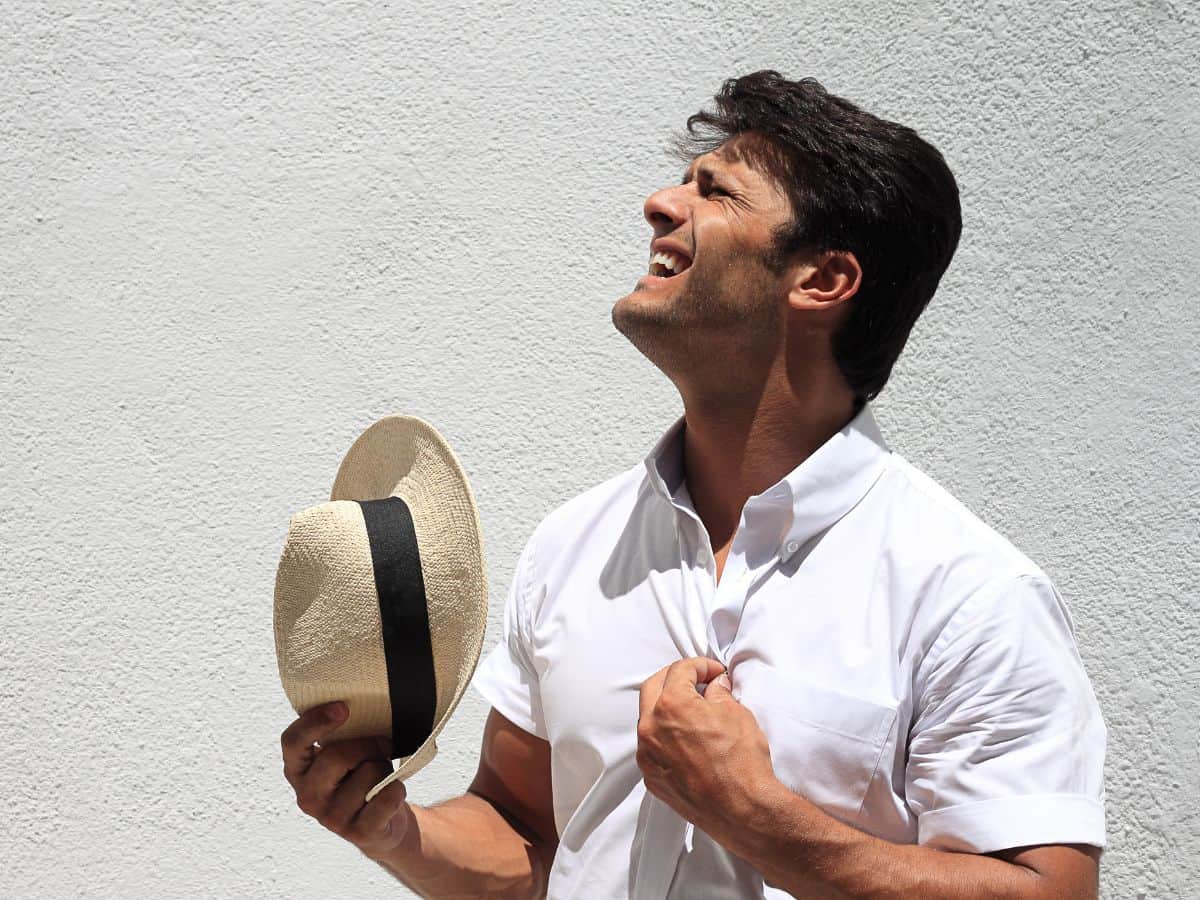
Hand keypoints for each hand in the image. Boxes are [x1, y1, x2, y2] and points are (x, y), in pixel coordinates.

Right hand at [281, 700, 415, 861]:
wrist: (381, 825)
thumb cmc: (360, 776)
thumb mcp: (344, 754)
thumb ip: (342, 735)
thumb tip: (364, 707)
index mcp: (298, 771)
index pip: (293, 742)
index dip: (314, 722)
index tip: (343, 707)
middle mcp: (307, 797)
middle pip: (338, 755)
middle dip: (368, 745)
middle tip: (380, 747)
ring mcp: (331, 818)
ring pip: (369, 773)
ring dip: (384, 769)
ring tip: (380, 779)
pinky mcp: (358, 833)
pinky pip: (388, 796)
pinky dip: (398, 789)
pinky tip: (390, 796)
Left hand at [635, 658, 777, 836]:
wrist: (741, 810)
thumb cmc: (741, 763)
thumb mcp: (737, 714)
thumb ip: (719, 694)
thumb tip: (715, 686)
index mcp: (671, 705)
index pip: (679, 670)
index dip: (701, 666)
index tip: (714, 672)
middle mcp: (651, 728)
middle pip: (654, 687)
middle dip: (675, 678)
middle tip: (696, 680)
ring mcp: (648, 755)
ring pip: (648, 718)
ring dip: (665, 707)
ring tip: (691, 709)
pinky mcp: (651, 777)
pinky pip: (651, 746)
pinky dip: (664, 735)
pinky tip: (685, 737)